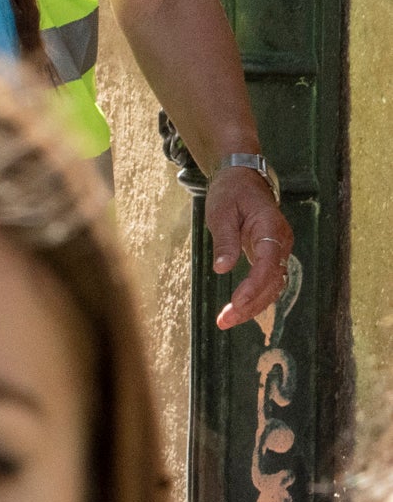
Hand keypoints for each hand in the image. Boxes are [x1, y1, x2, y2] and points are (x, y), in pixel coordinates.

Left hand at [209, 165, 294, 333]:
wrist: (243, 179)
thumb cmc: (231, 193)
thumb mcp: (221, 212)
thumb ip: (225, 240)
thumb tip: (222, 269)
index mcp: (272, 228)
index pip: (268, 262)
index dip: (255, 285)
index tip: (237, 302)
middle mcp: (281, 243)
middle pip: (273, 281)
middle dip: (251, 304)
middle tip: (225, 321)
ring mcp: (278, 251)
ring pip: (272, 286)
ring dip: (252, 306)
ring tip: (226, 321)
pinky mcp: (271, 256)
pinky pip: (267, 282)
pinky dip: (254, 298)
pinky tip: (238, 311)